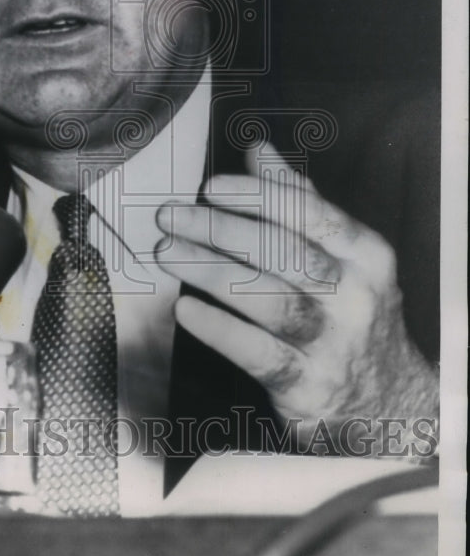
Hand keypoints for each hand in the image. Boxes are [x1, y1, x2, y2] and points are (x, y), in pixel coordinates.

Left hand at [155, 144, 437, 448]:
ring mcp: (334, 344)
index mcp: (366, 255)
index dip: (257, 196)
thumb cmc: (350, 313)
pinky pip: (259, 355)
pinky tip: (187, 310)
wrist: (388, 403)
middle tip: (170, 217)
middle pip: (286, 253)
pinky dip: (220, 330)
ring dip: (212, 272)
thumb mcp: (343, 256)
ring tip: (167, 253)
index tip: (210, 187)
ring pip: (271, 300)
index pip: (310, 213)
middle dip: (222, 230)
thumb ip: (299, 202)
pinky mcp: (308, 386)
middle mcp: (355, 296)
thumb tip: (259, 151)